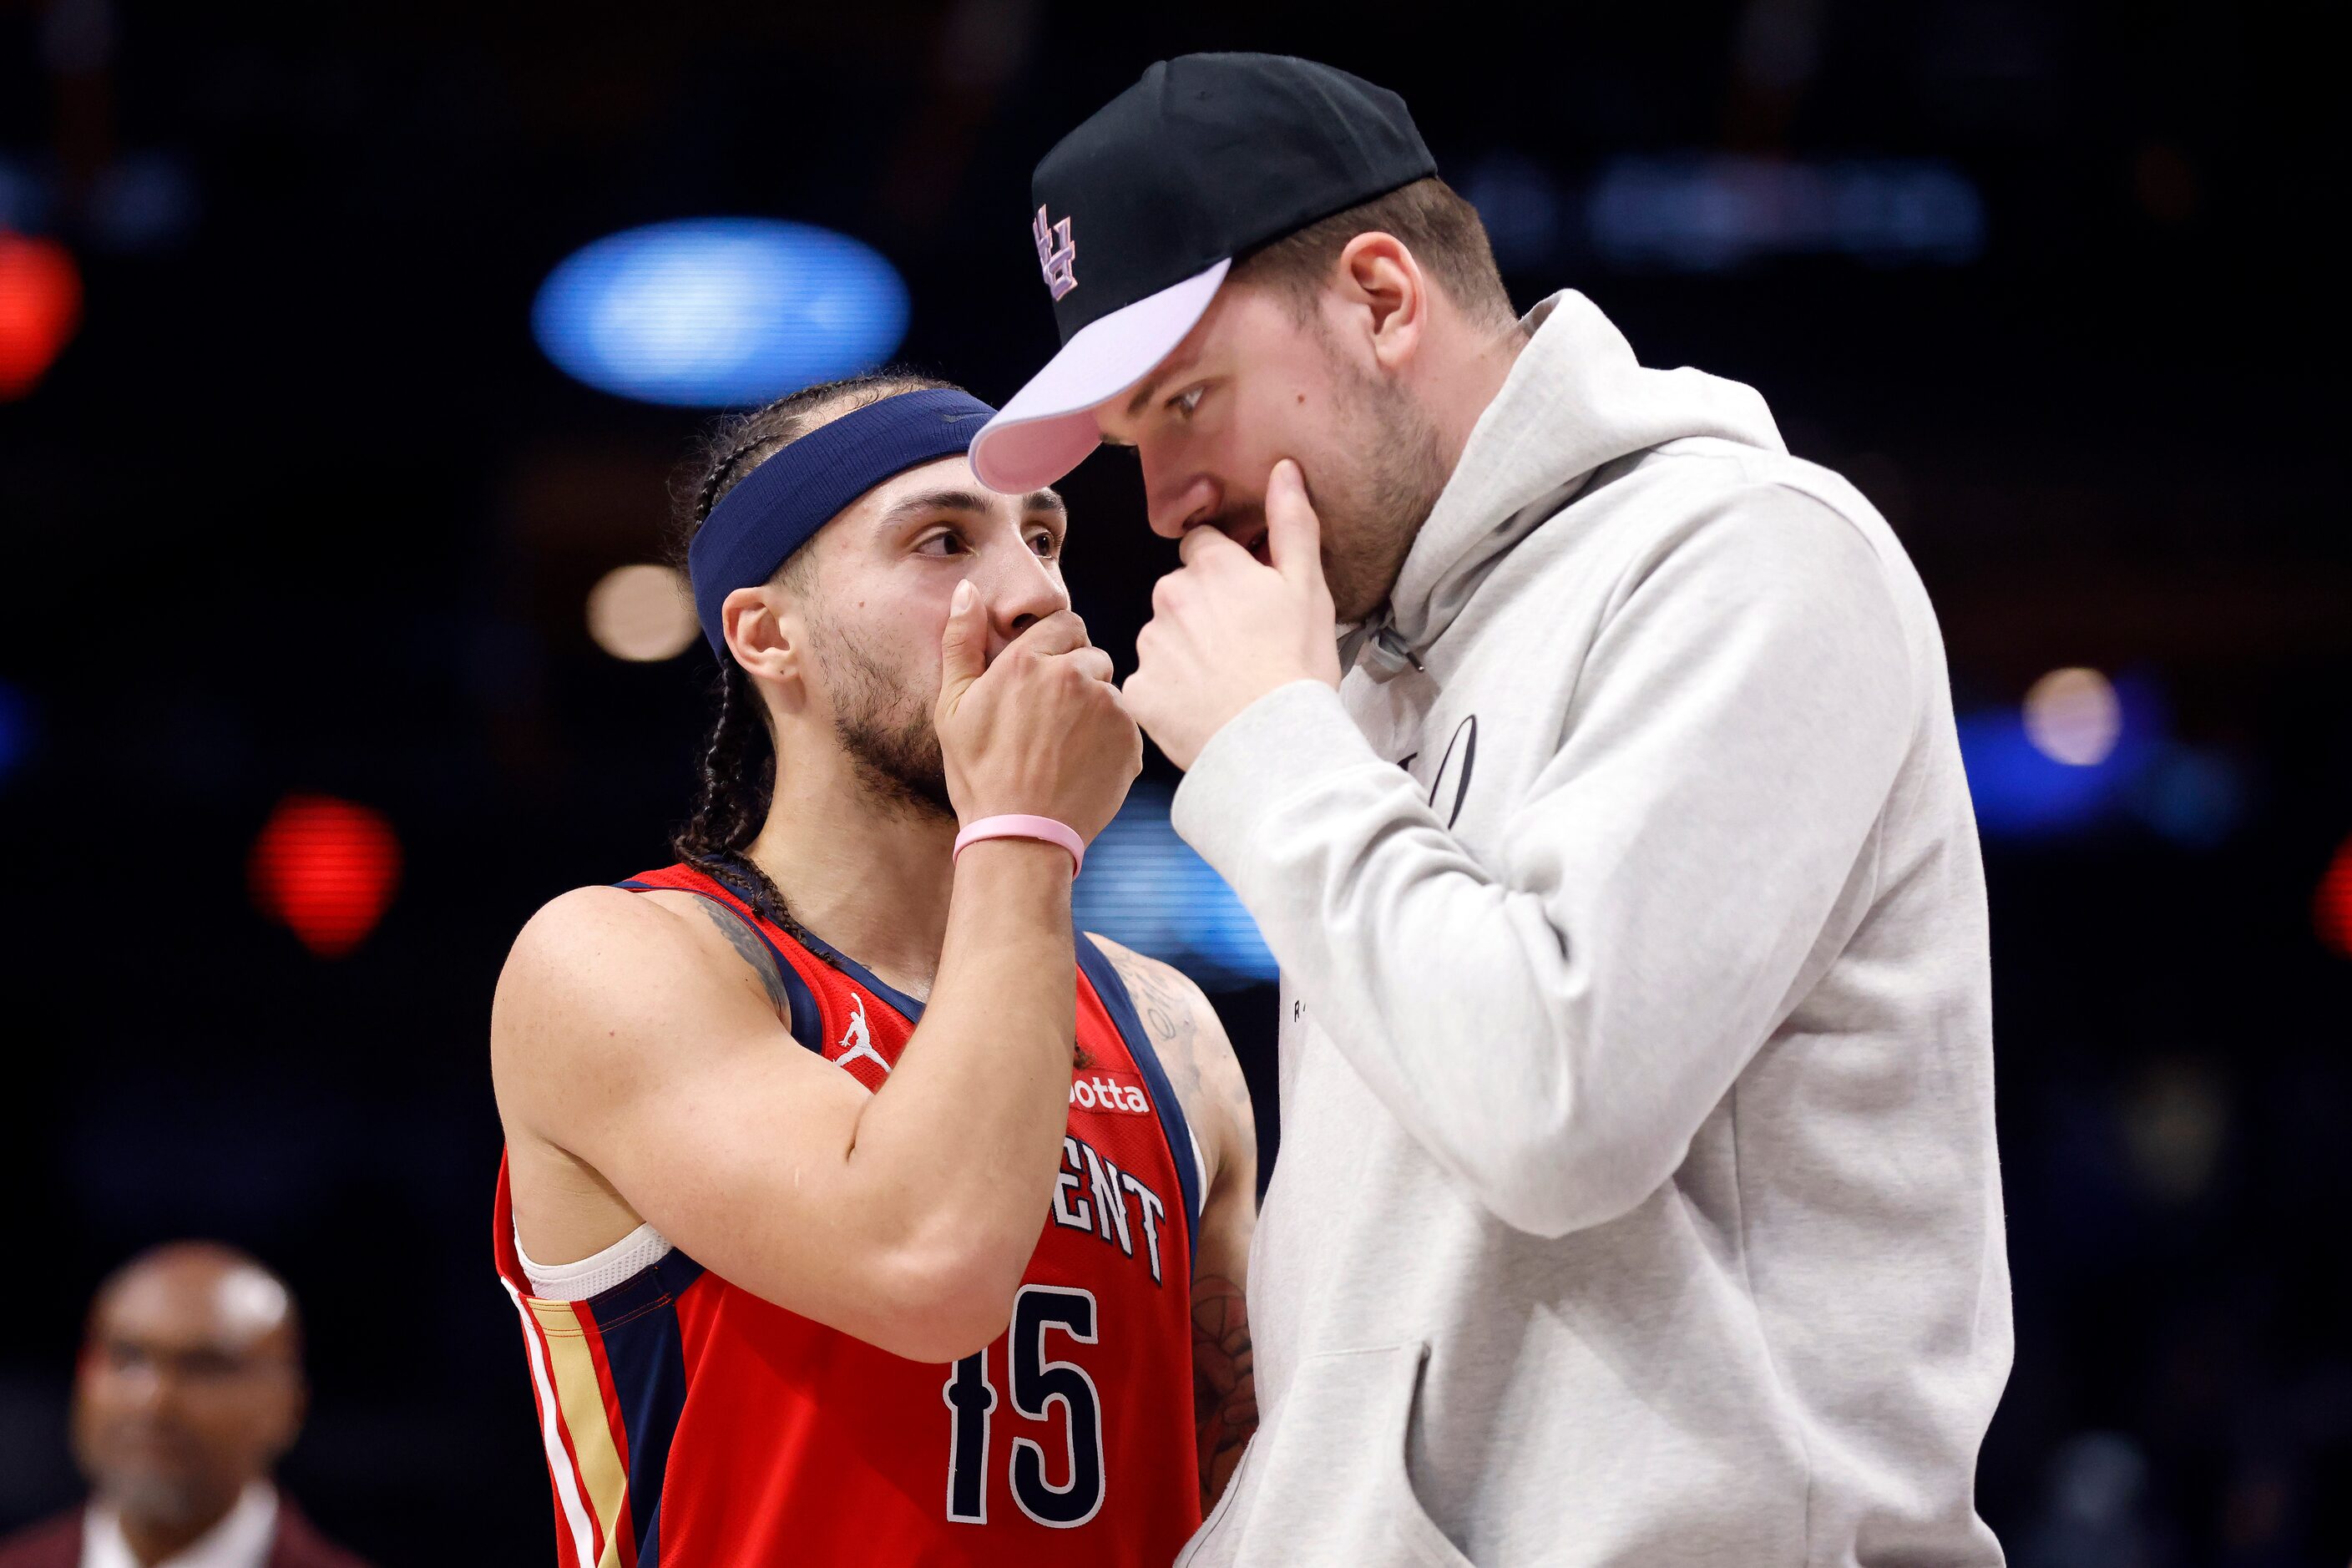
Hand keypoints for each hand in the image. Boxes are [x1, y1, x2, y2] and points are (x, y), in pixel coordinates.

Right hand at [935, 584, 1142, 843]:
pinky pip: (1125, 723)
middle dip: (1076, 674)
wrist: (1020, 836)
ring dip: (1094, 706)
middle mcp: (1074, 675)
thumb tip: (968, 590)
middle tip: (1051, 716)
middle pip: (1091, 653)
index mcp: (1029, 660)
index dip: (1055, 646)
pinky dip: (1110, 738)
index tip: (1042, 674)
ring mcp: (1107, 707)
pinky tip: (1082, 763)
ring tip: (1065, 744)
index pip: (1064, 621)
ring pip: (1109, 688)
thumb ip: (962, 642)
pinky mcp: (1131, 738)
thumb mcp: (952, 707)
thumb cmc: (979, 773)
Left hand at [1124, 459, 1343, 770]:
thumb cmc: (1297, 662)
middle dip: (1200, 610)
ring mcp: (1149, 645)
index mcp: (1209, 566)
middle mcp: (1168, 596)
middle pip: (1178, 592)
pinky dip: (1169, 693)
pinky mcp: (1138, 690)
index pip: (1201, 546)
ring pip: (1162, 636)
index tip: (1245, 599)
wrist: (1273, 740)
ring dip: (1183, 651)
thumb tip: (1284, 468)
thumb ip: (1291, 523)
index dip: (1224, 570)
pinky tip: (1200, 707)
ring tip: (1222, 682)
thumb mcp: (1308, 586)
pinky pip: (1150, 683)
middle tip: (1239, 645)